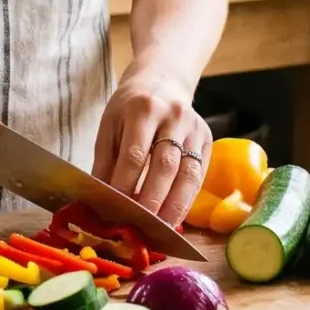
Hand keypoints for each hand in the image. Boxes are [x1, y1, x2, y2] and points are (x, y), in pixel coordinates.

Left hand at [92, 74, 209, 223]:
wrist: (162, 80)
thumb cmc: (130, 107)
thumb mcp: (110, 125)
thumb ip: (106, 161)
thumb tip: (102, 199)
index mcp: (143, 108)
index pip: (135, 153)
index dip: (126, 183)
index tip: (117, 208)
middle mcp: (173, 116)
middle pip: (165, 165)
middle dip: (152, 199)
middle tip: (141, 226)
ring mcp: (194, 128)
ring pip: (188, 173)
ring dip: (175, 206)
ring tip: (162, 230)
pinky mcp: (207, 139)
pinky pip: (199, 174)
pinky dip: (187, 199)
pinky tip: (176, 216)